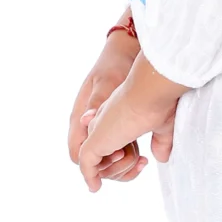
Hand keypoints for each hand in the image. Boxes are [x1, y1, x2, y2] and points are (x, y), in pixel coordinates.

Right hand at [67, 22, 141, 173]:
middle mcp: (88, 125)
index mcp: (80, 117)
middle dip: (112, 169)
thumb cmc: (115, 64)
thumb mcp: (107, 80)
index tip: (109, 169)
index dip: (90, 167)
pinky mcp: (117, 127)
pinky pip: (119, 151)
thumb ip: (98, 100)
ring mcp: (102, 127)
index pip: (77, 153)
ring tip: (142, 161)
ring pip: (107, 160)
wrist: (129, 51)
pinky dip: (129, 158)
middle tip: (134, 162)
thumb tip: (86, 121)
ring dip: (123, 165)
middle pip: (93, 162)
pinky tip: (144, 156)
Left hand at [77, 55, 186, 193]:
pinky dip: (90, 176)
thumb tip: (161, 158)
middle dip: (119, 167)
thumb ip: (159, 142)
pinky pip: (87, 166)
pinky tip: (95, 187)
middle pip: (101, 154)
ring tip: (139, 162)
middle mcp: (103, 122)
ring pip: (95, 161)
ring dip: (115, 171)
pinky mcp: (95, 141)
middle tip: (142, 163)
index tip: (144, 160)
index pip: (111, 142)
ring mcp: (97, 131)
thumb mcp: (162, 125)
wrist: (150, 91)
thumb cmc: (159, 102)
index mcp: (117, 115)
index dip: (125, 157)